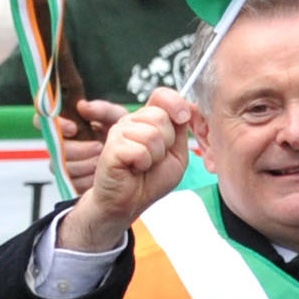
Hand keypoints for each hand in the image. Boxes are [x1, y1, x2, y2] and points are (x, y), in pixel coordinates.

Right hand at [51, 98, 120, 196]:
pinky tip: (98, 174)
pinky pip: (70, 181)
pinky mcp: (69, 181)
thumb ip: (102, 109)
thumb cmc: (120, 135)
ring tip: (101, 160)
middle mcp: (59, 144)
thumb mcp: (117, 117)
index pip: (42, 120)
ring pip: (60, 166)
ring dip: (84, 164)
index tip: (73, 129)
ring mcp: (62, 163)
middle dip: (77, 148)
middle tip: (98, 147)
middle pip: (52, 147)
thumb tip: (82, 106)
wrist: (131, 160)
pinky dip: (86, 178)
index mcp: (65, 125)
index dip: (53, 124)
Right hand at [54, 94, 203, 252]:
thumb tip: (186, 107)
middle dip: (166, 143)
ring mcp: (119, 132)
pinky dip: (143, 164)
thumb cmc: (151, 180)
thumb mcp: (177, 154)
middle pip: (160, 116)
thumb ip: (181, 130)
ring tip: (143, 165)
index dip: (176, 103)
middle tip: (154, 159)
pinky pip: (140, 150)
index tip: (183, 117)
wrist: (128, 203)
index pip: (162, 95)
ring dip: (154, 157)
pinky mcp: (112, 147)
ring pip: (152, 134)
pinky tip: (133, 169)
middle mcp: (131, 121)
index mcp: (148, 120)